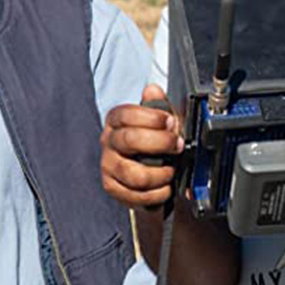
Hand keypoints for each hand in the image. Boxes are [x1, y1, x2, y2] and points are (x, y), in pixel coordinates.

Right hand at [101, 84, 182, 208]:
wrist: (147, 169)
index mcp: (116, 120)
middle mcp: (108, 141)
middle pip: (129, 140)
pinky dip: (155, 194)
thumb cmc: (152, 141)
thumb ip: (158, 105)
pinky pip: (133, 195)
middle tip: (177, 145)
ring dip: (159, 174)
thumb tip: (152, 90)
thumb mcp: (159, 119)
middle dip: (159, 143)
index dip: (152, 118)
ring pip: (132, 173)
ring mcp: (108, 165)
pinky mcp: (112, 187)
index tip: (170, 122)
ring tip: (171, 171)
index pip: (126, 115)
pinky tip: (165, 188)